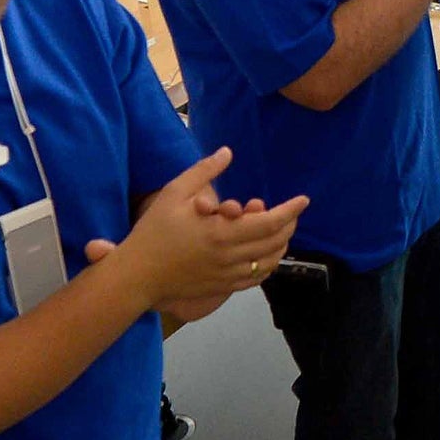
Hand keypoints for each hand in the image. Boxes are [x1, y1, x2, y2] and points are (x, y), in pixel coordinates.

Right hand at [101, 147, 307, 314]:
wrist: (137, 275)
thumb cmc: (154, 232)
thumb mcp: (174, 193)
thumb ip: (204, 171)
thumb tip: (228, 152)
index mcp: (221, 231)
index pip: (270, 222)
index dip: (291, 210)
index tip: (303, 199)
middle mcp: (230, 256)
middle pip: (275, 242)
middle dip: (290, 225)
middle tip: (293, 212)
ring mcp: (228, 275)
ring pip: (269, 262)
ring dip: (281, 245)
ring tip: (282, 231)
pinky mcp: (222, 287)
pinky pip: (256, 279)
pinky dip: (268, 265)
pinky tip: (267, 255)